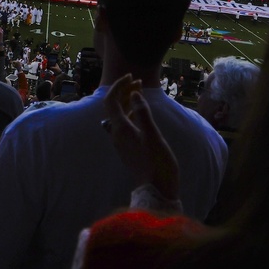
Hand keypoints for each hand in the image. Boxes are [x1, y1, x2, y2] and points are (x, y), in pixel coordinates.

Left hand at [103, 74, 179, 201]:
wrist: (156, 191)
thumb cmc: (157, 163)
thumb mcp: (153, 135)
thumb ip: (142, 113)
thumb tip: (134, 94)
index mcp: (120, 129)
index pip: (111, 100)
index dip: (119, 86)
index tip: (133, 77)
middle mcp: (117, 134)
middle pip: (114, 106)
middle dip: (124, 91)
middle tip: (139, 82)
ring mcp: (122, 142)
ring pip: (120, 115)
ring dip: (128, 101)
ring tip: (141, 91)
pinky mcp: (128, 148)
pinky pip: (125, 124)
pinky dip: (131, 113)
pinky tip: (141, 112)